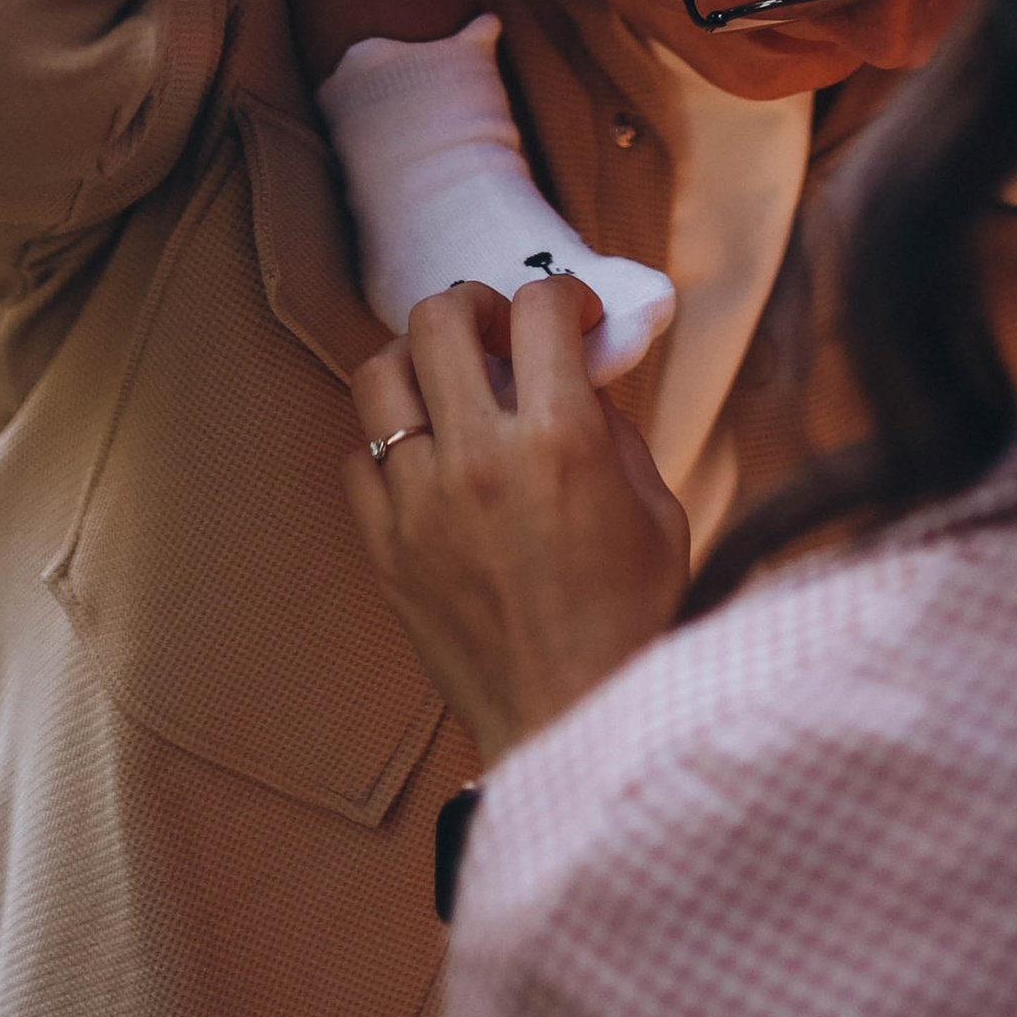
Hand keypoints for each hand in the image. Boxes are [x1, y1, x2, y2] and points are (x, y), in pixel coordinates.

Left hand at [345, 279, 690, 764]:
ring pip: (379, 376)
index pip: (541, 308)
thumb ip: (611, 431)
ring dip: (418, 362)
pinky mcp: (386, 548)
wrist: (573, 721)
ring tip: (449, 383)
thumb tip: (575, 380)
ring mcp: (420, 502)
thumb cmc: (632, 621)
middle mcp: (480, 458)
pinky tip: (428, 460)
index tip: (576, 317)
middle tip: (500, 331)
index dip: (565, 296)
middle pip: (440, 318)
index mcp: (561, 441)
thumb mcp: (657, 510)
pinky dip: (391, 443)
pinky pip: (359, 458)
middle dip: (476, 304)